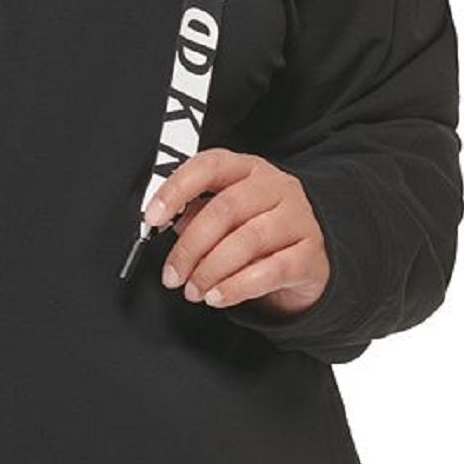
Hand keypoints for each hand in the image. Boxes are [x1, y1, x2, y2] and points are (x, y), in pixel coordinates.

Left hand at [144, 147, 330, 317]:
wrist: (310, 255)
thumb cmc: (256, 228)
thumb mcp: (224, 214)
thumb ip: (195, 213)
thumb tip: (165, 223)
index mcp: (246, 168)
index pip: (208, 166)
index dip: (176, 191)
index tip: (152, 218)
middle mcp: (276, 186)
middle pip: (224, 210)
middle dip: (190, 247)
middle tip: (172, 275)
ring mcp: (299, 218)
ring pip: (246, 241)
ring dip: (210, 271)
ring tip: (193, 290)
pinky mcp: (312, 254)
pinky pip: (271, 271)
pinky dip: (237, 287)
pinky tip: (218, 296)